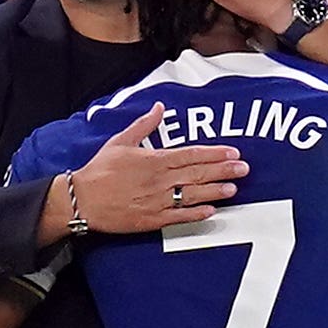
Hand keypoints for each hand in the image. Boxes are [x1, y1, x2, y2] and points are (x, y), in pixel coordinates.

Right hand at [71, 103, 247, 231]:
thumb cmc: (100, 170)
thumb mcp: (121, 141)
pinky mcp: (152, 219)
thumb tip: (159, 107)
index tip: (232, 152)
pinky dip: (196, 214)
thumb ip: (144, 124)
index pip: (191, 154)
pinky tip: (212, 212)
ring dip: (215, 191)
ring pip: (192, 195)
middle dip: (223, 170)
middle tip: (244, 168)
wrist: (83, 199)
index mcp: (154, 159)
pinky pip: (179, 217)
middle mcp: (159, 180)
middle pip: (197, 173)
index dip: (214, 153)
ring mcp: (157, 201)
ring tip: (234, 189)